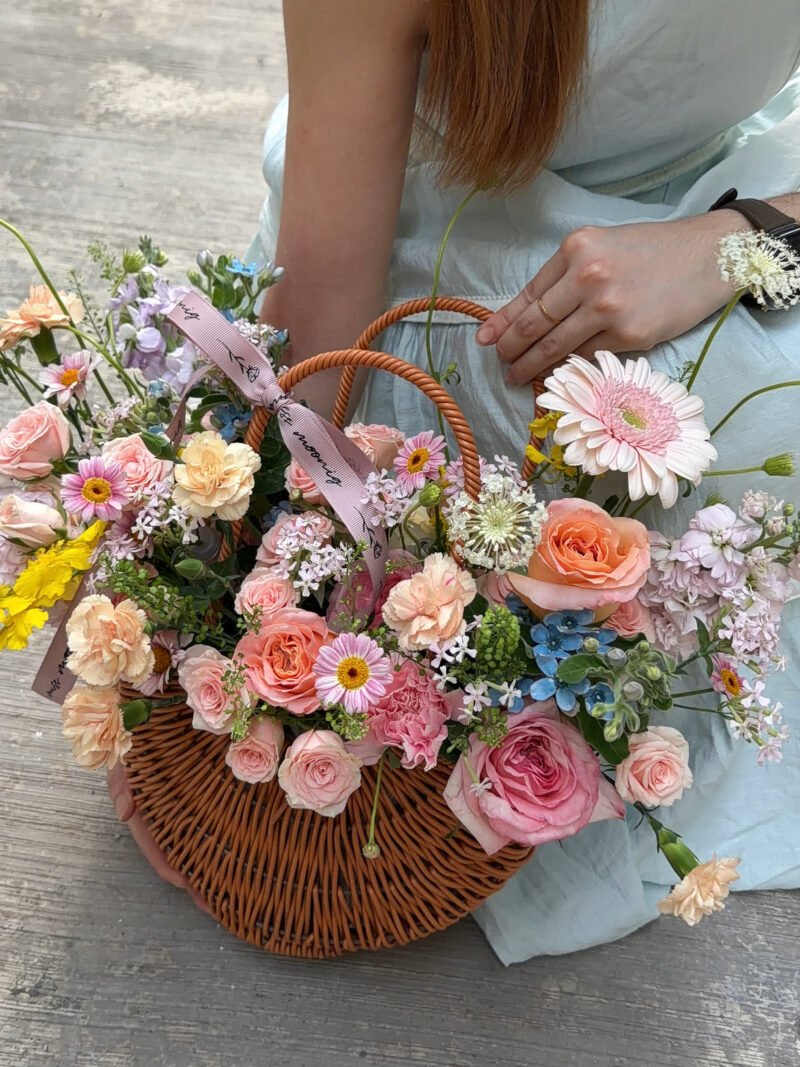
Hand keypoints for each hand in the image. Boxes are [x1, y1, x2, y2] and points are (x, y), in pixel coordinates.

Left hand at [475, 212, 748, 384]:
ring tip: (516, 377)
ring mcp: (607, 308)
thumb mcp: (602, 247)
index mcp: (576, 249)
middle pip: (534, 325)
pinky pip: (586, 356)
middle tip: (500, 364)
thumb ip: (565, 278)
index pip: (529, 295)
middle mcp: (587, 277)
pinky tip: (554, 375)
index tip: (485, 340)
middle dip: (510, 349)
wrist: (708, 257)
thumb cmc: (653, 251)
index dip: (503, 322)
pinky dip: (566, 368)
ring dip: (530, 367)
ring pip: (554, 347)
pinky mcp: (629, 334)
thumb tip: (523, 316)